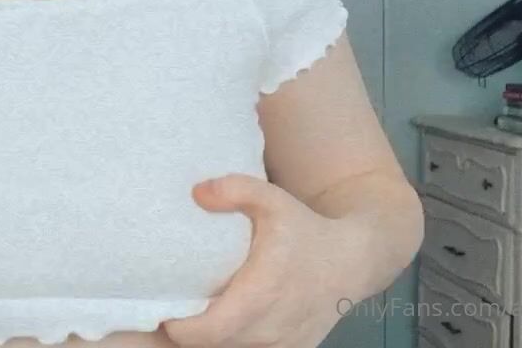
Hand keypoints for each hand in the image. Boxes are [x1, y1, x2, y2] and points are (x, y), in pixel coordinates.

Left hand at [161, 174, 356, 347]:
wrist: (354, 259)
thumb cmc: (308, 230)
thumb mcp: (272, 199)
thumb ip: (235, 189)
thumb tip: (197, 193)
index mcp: (260, 295)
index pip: (209, 331)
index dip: (180, 328)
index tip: (167, 312)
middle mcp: (271, 327)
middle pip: (214, 346)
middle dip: (191, 334)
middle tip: (178, 311)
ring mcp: (285, 344)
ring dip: (215, 339)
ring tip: (201, 316)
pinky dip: (238, 343)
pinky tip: (230, 323)